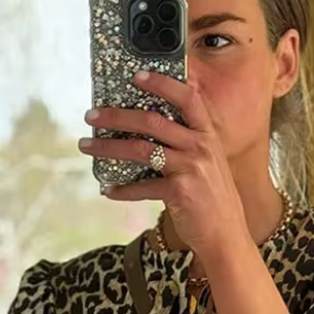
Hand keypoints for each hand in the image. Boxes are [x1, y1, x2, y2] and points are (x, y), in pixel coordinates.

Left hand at [79, 70, 248, 260]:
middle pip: (153, 120)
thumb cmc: (214, 202)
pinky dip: (122, 190)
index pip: (187, 98)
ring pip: (141, 149)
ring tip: (87, 145)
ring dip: (109, 146)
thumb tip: (151, 135)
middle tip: (92, 115)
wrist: (227, 237)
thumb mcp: (209, 166)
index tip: (136, 76)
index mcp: (208, 136)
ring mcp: (190, 169)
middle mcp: (201, 147)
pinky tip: (109, 190)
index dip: (162, 83)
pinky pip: (142, 187)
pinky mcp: (179, 192)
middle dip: (117, 115)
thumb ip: (188, 147)